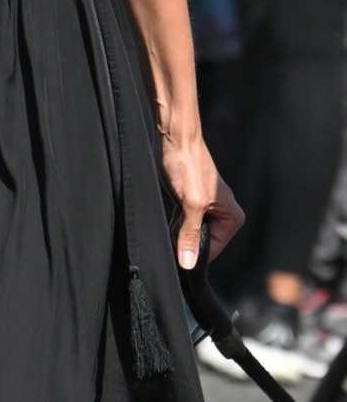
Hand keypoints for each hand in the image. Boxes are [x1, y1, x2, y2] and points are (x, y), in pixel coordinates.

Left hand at [161, 130, 242, 268]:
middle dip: (185, 239)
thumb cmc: (187, 166)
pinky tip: (168, 211)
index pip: (214, 250)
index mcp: (232, 217)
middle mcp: (224, 214)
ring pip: (190, 232)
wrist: (176, 139)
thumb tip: (189, 262)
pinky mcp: (191, 202)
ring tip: (173, 213)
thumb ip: (190, 234)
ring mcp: (207, 208)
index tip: (177, 250)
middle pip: (202, 242)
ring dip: (178, 229)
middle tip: (174, 225)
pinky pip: (183, 222)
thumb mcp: (190, 204)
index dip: (194, 252)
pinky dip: (174, 221)